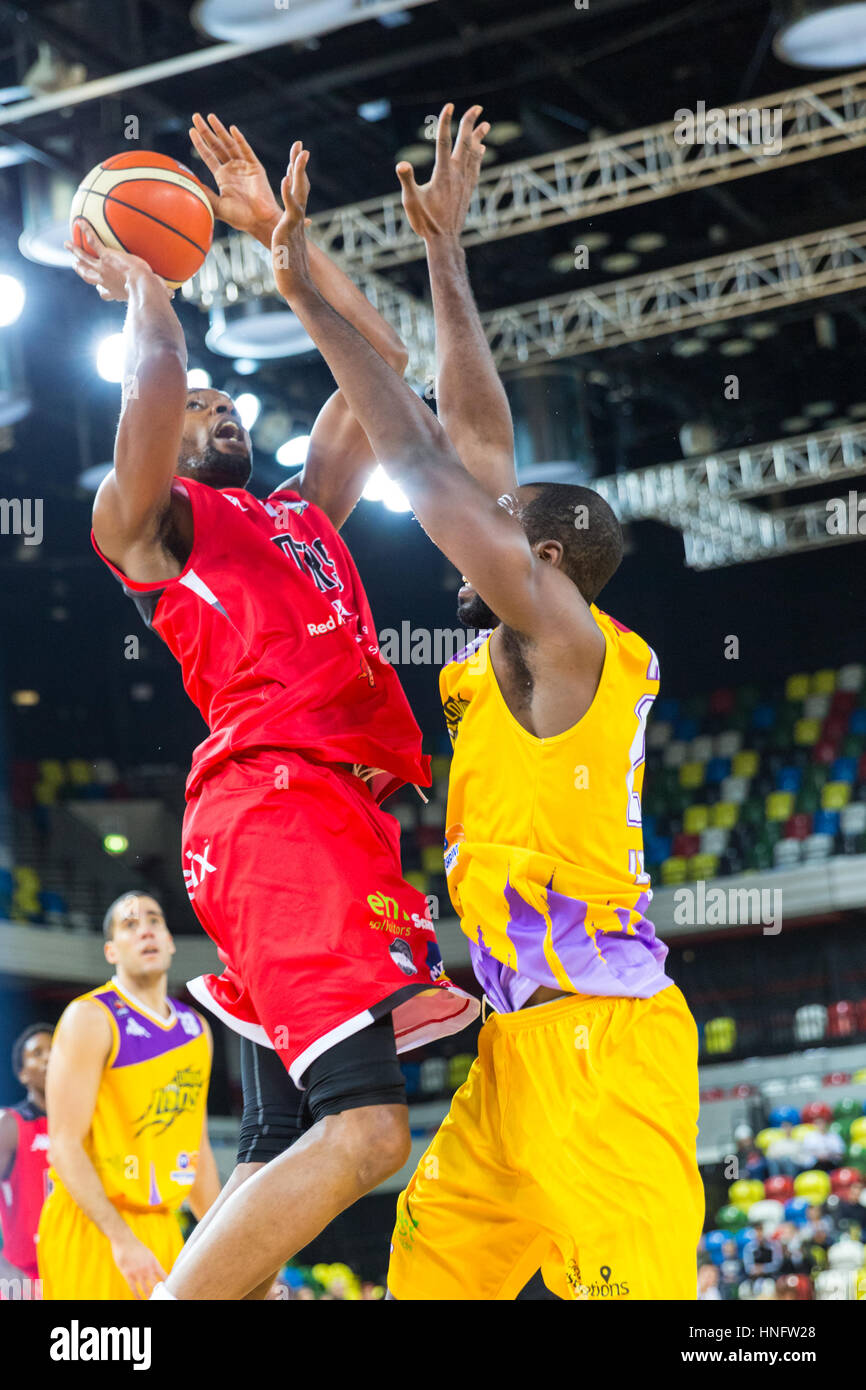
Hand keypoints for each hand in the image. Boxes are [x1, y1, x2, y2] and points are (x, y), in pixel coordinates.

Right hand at [66, 221, 166, 301]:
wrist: (142, 285)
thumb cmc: (150, 292)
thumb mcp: (154, 291)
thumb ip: (161, 291)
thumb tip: (172, 296)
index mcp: (115, 291)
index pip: (104, 293)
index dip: (101, 291)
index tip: (101, 291)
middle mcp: (105, 281)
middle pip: (88, 276)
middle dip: (80, 270)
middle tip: (75, 265)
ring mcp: (102, 268)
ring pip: (84, 259)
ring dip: (75, 251)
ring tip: (67, 244)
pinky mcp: (105, 257)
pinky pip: (93, 241)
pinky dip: (86, 231)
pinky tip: (80, 221)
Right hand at [110, 1229, 166, 1300]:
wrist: (124, 1240)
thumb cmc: (135, 1246)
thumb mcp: (148, 1253)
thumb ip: (152, 1263)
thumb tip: (156, 1272)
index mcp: (154, 1262)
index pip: (164, 1276)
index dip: (167, 1284)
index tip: (170, 1290)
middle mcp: (148, 1269)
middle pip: (156, 1285)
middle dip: (159, 1293)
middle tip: (161, 1298)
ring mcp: (138, 1273)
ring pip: (146, 1289)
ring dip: (149, 1296)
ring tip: (152, 1300)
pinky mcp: (129, 1275)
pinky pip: (134, 1289)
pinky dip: (137, 1296)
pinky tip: (139, 1300)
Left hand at [190, 112, 280, 243]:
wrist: (259, 222)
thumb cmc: (240, 217)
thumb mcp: (218, 205)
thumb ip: (205, 193)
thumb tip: (190, 183)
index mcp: (223, 176)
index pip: (209, 156)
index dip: (200, 144)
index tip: (191, 131)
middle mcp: (233, 168)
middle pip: (217, 145)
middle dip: (206, 131)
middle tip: (195, 116)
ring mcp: (244, 166)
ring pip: (230, 144)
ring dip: (220, 130)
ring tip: (209, 117)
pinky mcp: (255, 167)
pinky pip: (246, 151)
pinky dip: (240, 140)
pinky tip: (232, 130)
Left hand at [272, 142, 311, 299]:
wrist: (297, 287)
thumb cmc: (288, 272)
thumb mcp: (284, 248)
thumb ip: (284, 239)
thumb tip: (280, 239)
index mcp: (294, 220)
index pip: (297, 192)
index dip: (296, 174)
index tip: (296, 158)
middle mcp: (298, 218)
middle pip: (301, 186)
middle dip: (299, 165)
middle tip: (301, 146)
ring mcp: (295, 223)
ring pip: (299, 192)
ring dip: (299, 171)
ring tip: (300, 153)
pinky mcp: (290, 231)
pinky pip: (290, 209)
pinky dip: (288, 193)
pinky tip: (285, 179)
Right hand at [396, 103, 489, 241]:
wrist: (444, 240)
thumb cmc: (425, 221)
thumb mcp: (411, 200)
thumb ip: (406, 180)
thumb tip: (401, 164)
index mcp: (442, 173)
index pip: (443, 141)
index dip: (446, 122)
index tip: (449, 106)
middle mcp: (456, 174)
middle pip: (465, 142)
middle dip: (470, 123)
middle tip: (477, 107)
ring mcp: (464, 182)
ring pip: (474, 154)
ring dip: (479, 137)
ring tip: (485, 124)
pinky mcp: (468, 190)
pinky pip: (476, 167)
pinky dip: (479, 155)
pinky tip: (481, 150)